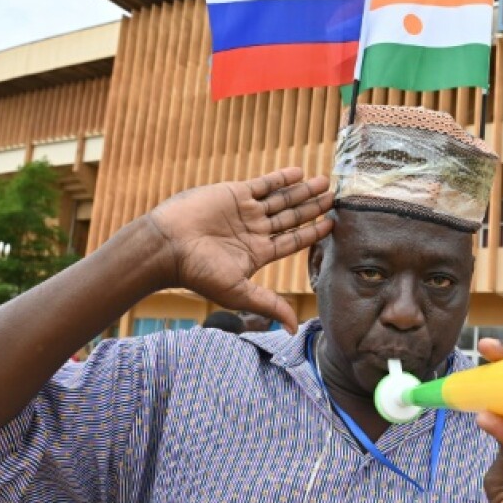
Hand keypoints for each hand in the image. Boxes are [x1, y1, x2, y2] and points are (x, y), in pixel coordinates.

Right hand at [147, 167, 332, 330]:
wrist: (168, 246)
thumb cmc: (199, 273)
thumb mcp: (238, 293)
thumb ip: (269, 305)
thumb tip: (294, 329)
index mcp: (258, 253)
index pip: (293, 241)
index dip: (313, 232)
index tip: (332, 223)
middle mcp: (254, 231)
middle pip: (292, 217)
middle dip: (313, 207)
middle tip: (334, 196)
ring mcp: (245, 211)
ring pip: (281, 199)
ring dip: (303, 191)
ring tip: (324, 182)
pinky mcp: (234, 194)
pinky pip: (262, 184)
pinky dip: (281, 178)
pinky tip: (299, 172)